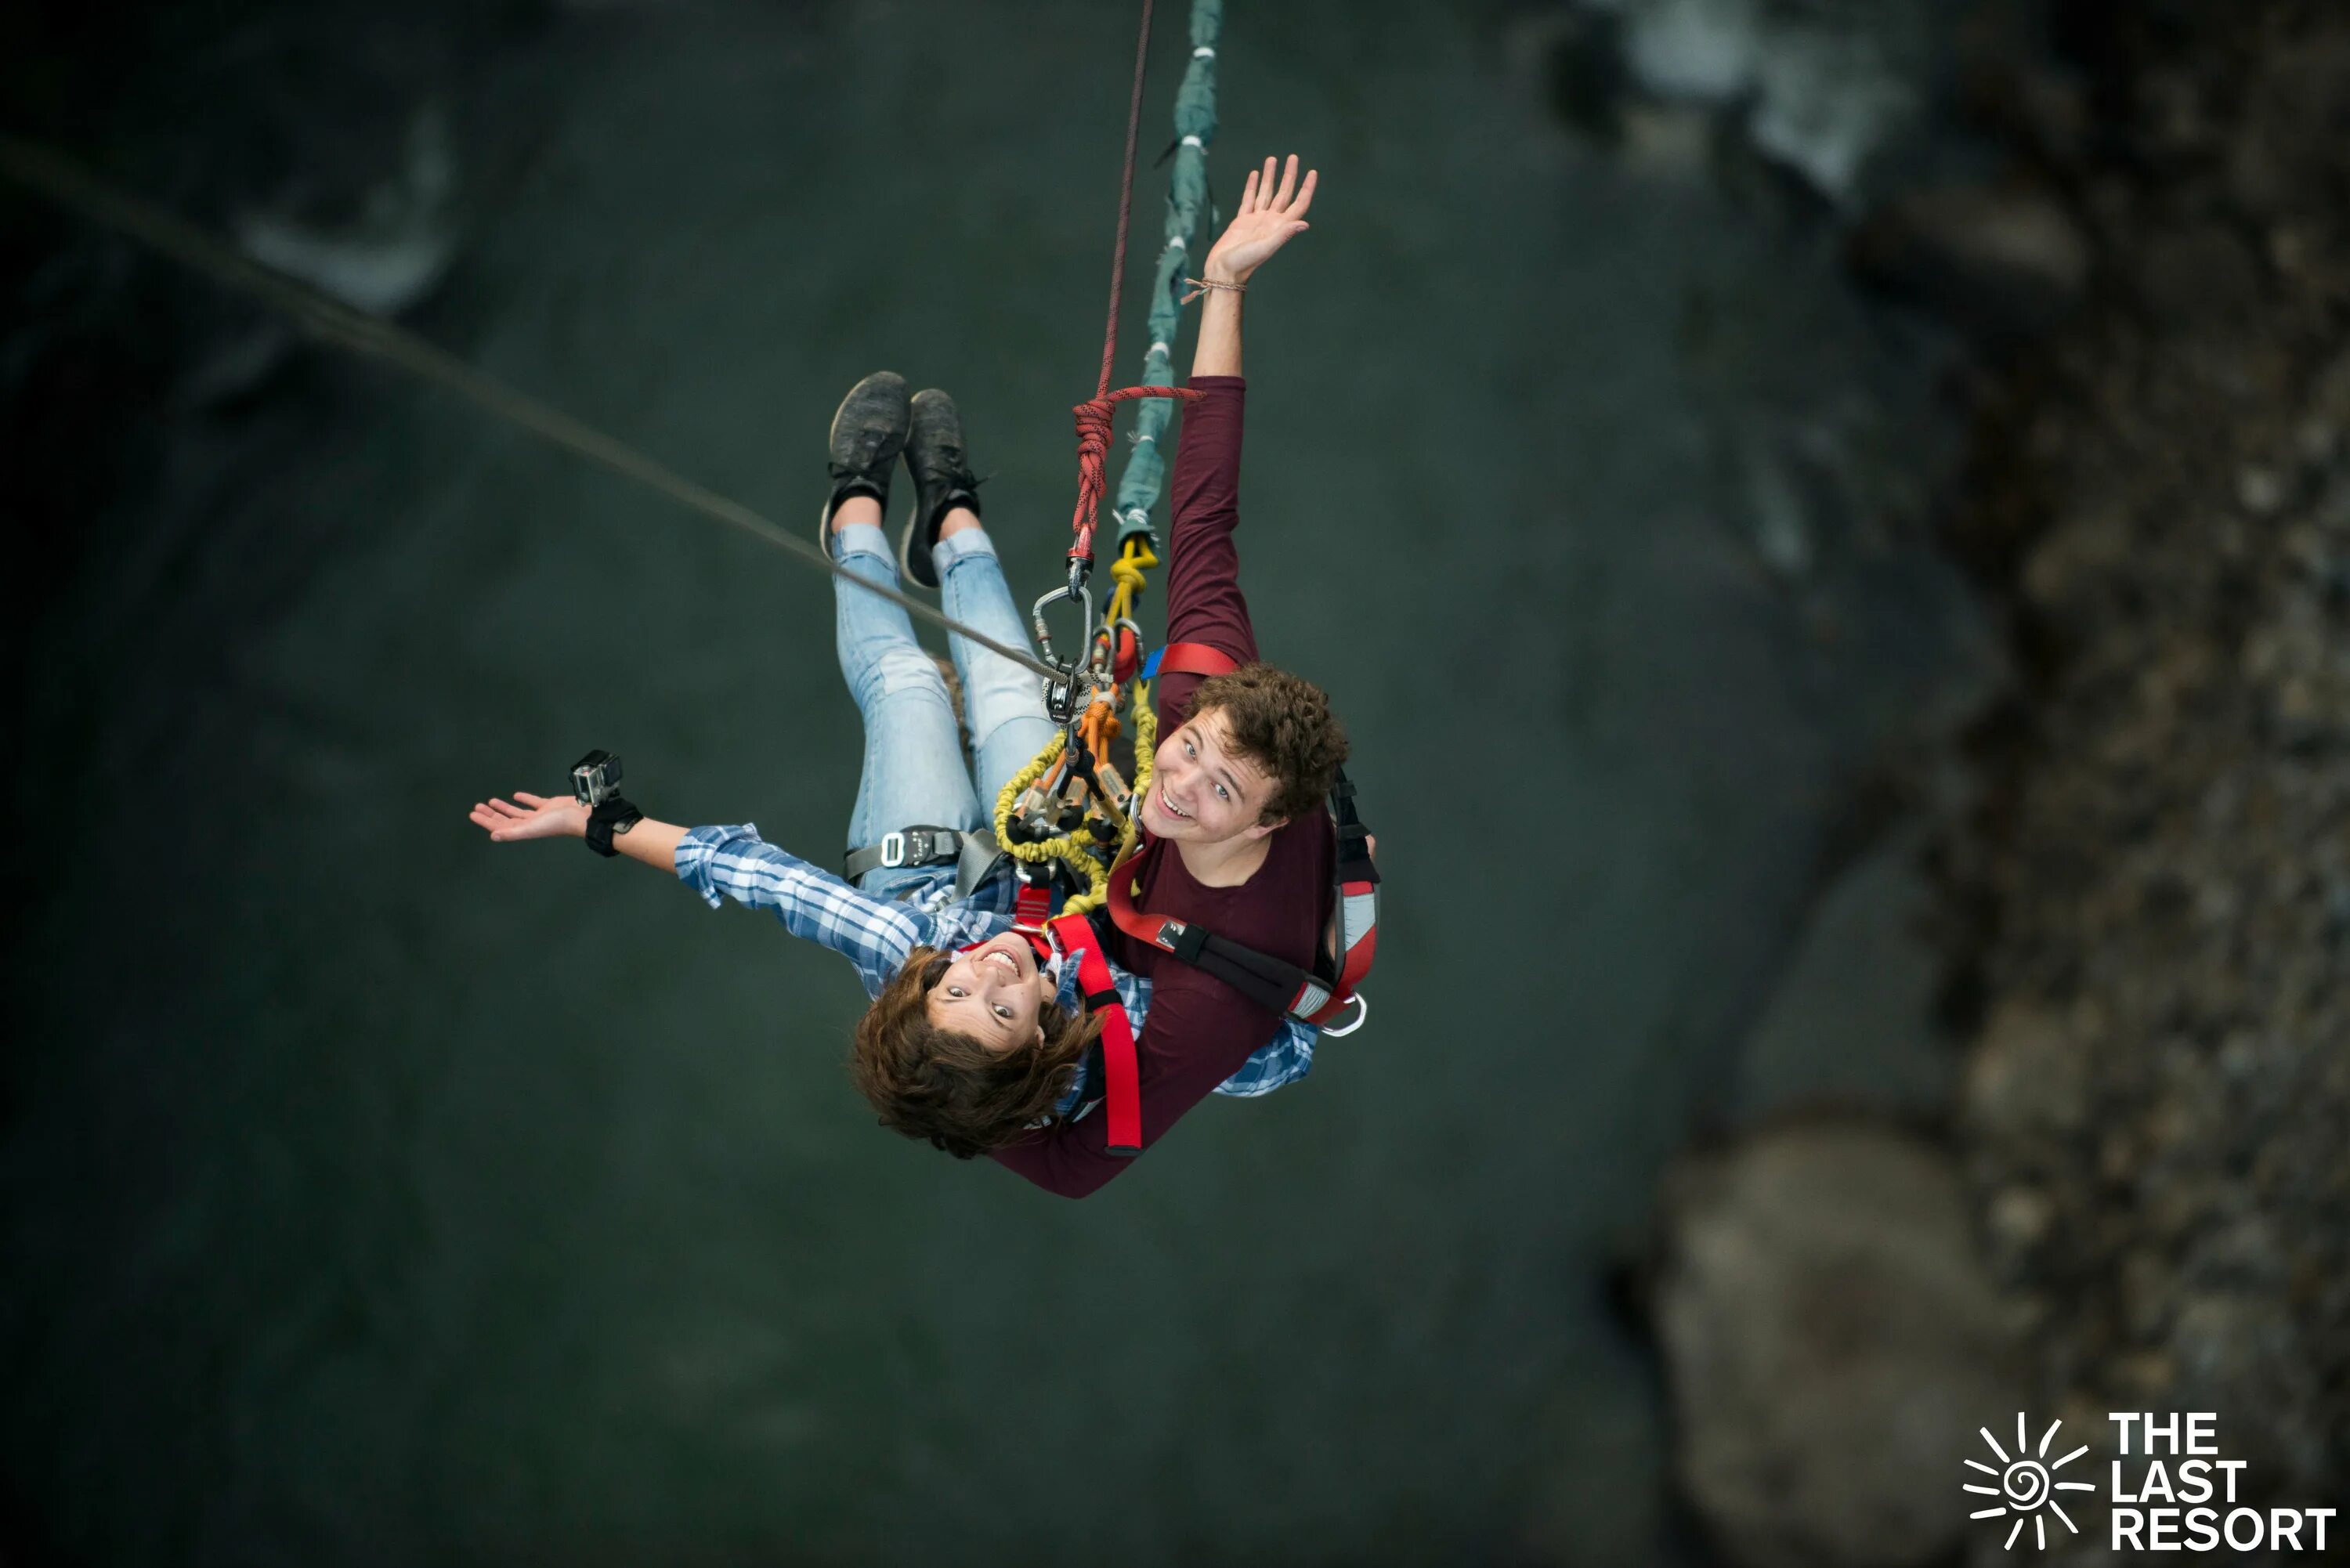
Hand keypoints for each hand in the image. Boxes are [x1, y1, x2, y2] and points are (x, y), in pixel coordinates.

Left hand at [469, 790, 586, 842]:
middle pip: (505, 819)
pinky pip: (533, 802)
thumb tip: (493, 836)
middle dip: (491, 814)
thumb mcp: (532, 828)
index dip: (486, 821)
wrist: (580, 816)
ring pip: (516, 812)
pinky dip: (524, 799)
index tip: (473, 814)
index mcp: (524, 830)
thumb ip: (513, 832)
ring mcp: (539, 815)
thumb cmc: (557, 823)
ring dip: (503, 807)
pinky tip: (517, 795)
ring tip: (491, 801)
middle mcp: (529, 824)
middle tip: (478, 807)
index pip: (500, 826)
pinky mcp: (548, 806)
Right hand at [1201, 154, 1316, 283]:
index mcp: (1279, 227)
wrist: (1224, 271)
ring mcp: (1256, 220)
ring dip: (1270, 176)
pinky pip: (1249, 199)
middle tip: (1293, 157)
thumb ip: (1284, 234)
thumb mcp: (1266, 247)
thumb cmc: (1244, 263)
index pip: (1298, 204)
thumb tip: (1305, 223)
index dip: (1307, 188)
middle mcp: (1271, 221)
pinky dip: (1252, 186)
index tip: (1312, 172)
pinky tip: (1255, 174)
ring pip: (1266, 193)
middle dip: (1289, 175)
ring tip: (1272, 159)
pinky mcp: (1242, 221)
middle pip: (1284, 194)